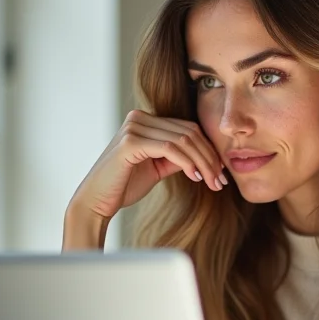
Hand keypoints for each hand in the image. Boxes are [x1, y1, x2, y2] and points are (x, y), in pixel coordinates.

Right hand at [67, 109, 227, 221]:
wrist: (96, 201)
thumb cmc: (124, 186)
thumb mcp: (157, 167)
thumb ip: (176, 157)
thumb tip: (205, 157)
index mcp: (145, 120)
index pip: (188, 129)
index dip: (209, 150)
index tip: (222, 172)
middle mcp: (138, 118)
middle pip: (189, 132)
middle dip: (210, 157)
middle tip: (222, 180)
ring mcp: (133, 127)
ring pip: (183, 140)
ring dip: (203, 163)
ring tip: (213, 182)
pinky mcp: (130, 141)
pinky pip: (170, 149)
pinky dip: (187, 163)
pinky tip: (196, 177)